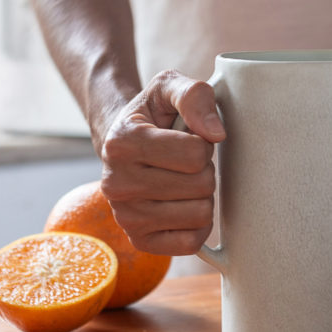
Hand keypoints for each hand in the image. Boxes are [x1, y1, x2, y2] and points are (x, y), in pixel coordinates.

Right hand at [99, 71, 225, 254]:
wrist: (122, 143)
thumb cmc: (152, 115)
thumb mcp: (168, 88)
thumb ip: (194, 96)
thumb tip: (216, 134)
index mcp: (121, 143)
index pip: (195, 154)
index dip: (203, 144)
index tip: (188, 139)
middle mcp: (115, 184)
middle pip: (201, 185)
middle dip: (204, 170)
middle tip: (185, 163)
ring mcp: (125, 216)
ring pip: (200, 214)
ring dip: (202, 196)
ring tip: (183, 181)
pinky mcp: (139, 240)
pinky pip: (190, 242)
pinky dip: (197, 224)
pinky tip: (183, 205)